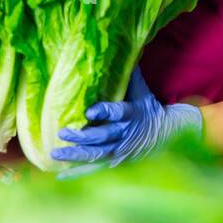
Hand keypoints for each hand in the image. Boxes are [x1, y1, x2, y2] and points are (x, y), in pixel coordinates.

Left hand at [50, 67, 201, 177]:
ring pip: (96, 155)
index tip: (90, 111)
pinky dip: (78, 173)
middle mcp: (124, 134)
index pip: (117, 112)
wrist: (166, 136)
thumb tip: (120, 46)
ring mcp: (119, 151)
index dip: (104, 112)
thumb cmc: (148, 108)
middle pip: (102, 137)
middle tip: (63, 132)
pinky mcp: (114, 162)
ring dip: (76, 155)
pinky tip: (60, 176)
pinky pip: (94, 169)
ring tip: (56, 153)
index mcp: (131, 114)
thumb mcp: (142, 90)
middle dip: (82, 136)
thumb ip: (129, 74)